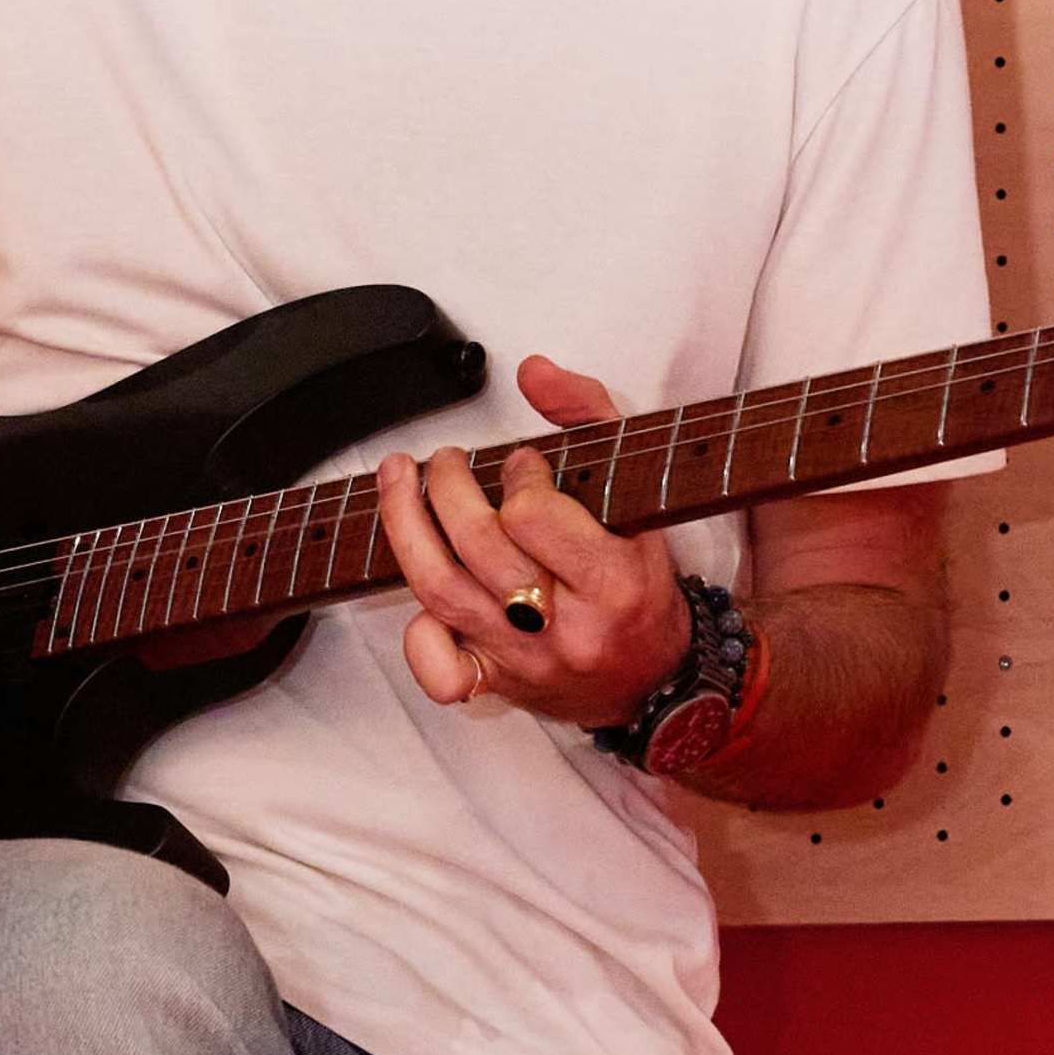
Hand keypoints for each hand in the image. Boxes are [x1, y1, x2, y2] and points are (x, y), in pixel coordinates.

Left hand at [376, 356, 692, 728]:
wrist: (655, 680)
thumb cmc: (642, 587)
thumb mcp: (639, 493)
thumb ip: (591, 416)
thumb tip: (533, 371)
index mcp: (612, 583)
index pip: (533, 516)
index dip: (518, 475)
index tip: (522, 465)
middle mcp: (565, 628)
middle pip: (478, 546)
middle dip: (449, 486)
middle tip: (447, 461)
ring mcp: (524, 660)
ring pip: (440, 591)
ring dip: (406, 524)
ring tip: (398, 479)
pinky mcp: (496, 683)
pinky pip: (439, 669)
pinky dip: (417, 632)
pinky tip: (418, 589)